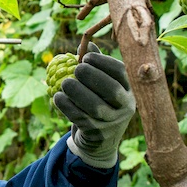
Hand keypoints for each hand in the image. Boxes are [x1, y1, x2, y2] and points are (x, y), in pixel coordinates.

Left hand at [52, 45, 135, 167]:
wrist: (99, 143)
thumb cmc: (99, 104)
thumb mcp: (101, 86)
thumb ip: (96, 66)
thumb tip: (86, 44)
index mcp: (129, 89)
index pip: (121, 73)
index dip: (103, 62)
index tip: (86, 57)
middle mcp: (125, 106)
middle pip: (112, 90)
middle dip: (92, 76)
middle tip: (77, 69)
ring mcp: (113, 122)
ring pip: (96, 107)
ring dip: (77, 92)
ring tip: (64, 83)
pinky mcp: (98, 134)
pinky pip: (81, 119)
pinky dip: (67, 107)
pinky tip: (58, 97)